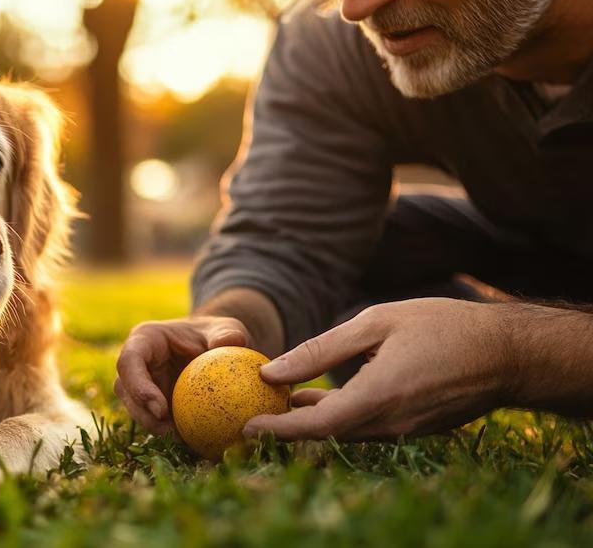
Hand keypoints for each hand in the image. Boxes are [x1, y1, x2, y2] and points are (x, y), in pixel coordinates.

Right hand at [115, 316, 249, 434]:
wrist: (214, 348)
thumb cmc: (217, 334)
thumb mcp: (226, 329)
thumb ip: (229, 334)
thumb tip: (234, 341)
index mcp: (144, 340)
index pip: (129, 361)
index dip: (137, 385)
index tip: (160, 408)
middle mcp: (136, 363)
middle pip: (125, 390)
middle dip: (142, 414)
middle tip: (169, 432)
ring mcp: (140, 384)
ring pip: (135, 409)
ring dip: (154, 427)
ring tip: (181, 441)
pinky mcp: (150, 403)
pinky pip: (153, 420)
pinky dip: (168, 432)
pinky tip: (190, 443)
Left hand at [243, 298, 510, 440]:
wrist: (509, 354)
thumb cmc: (443, 326)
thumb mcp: (377, 322)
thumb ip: (322, 349)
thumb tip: (274, 370)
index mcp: (379, 395)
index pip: (317, 425)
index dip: (278, 430)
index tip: (246, 427)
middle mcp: (391, 423)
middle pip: (326, 433)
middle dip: (288, 424)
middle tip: (255, 408)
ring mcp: (405, 431)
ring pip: (345, 431)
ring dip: (312, 417)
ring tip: (284, 395)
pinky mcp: (414, 430)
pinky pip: (365, 428)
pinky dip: (337, 415)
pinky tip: (321, 394)